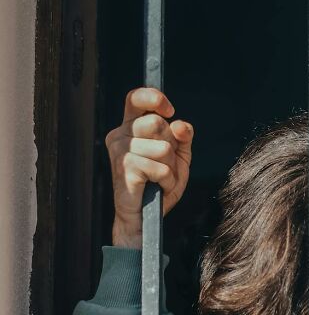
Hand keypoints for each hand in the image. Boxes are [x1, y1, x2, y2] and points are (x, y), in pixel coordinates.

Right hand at [106, 87, 193, 247]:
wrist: (144, 217)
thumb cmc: (158, 184)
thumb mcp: (178, 157)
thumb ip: (182, 137)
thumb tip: (180, 124)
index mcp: (130, 128)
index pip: (135, 98)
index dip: (154, 97)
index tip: (170, 110)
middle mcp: (120, 135)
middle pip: (157, 122)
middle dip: (171, 146)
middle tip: (165, 165)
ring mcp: (120, 151)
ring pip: (163, 148)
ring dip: (171, 168)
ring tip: (160, 179)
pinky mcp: (125, 168)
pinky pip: (161, 168)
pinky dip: (167, 181)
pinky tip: (157, 187)